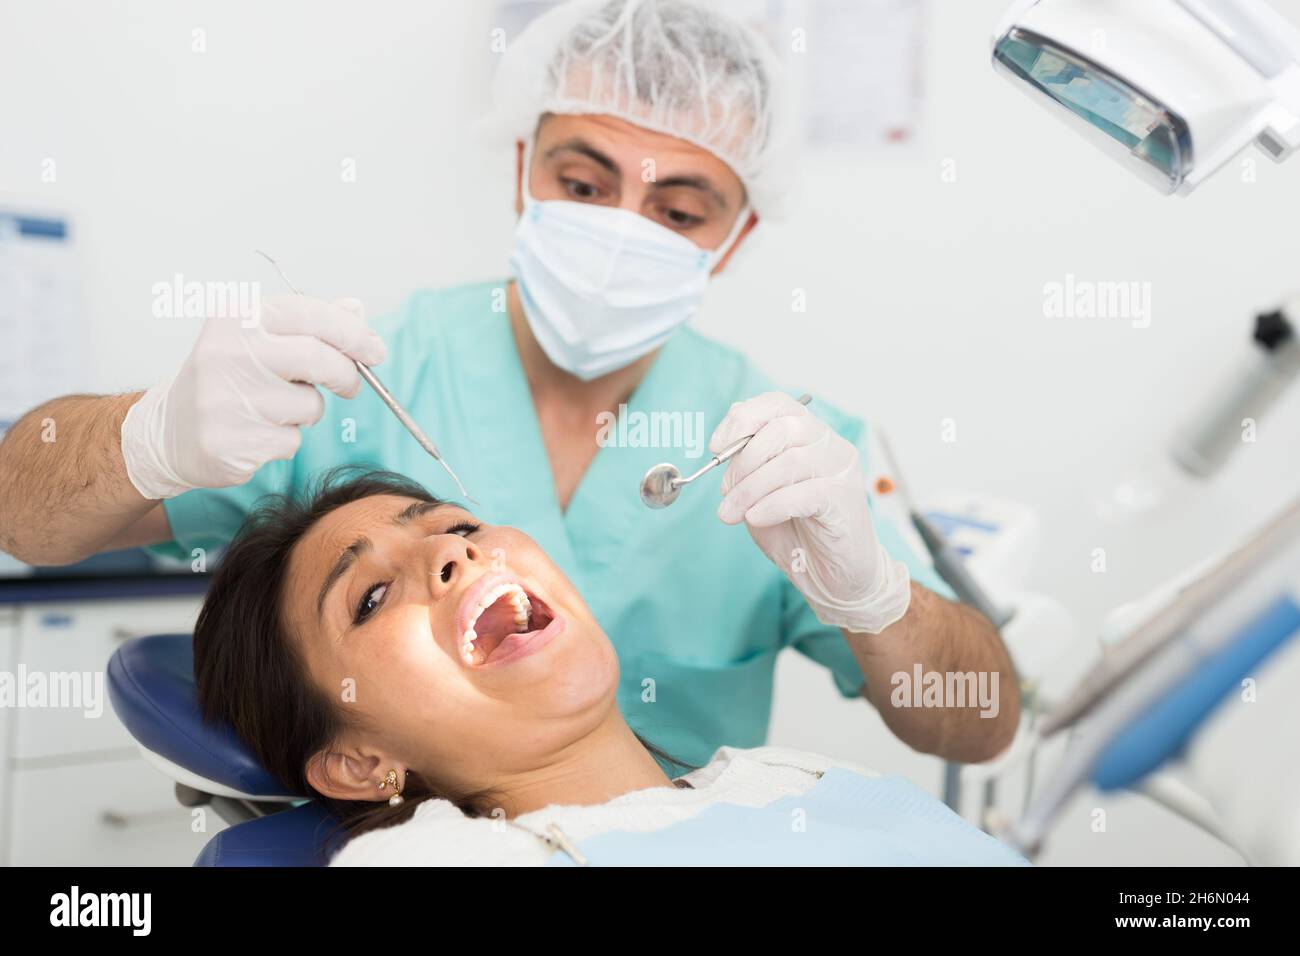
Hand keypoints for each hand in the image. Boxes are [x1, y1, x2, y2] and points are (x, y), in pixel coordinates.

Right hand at [120, 295, 385, 498]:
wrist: (170, 430)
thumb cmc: (227, 379)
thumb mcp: (259, 339)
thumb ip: (309, 324)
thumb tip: (356, 309)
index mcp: (236, 317)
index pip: (310, 314)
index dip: (353, 333)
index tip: (376, 350)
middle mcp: (227, 352)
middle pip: (318, 358)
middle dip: (347, 374)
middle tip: (352, 385)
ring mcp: (226, 398)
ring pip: (309, 406)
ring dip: (306, 412)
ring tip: (272, 408)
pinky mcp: (231, 442)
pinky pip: (290, 441)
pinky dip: (285, 441)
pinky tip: (255, 432)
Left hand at [711, 392, 910, 633]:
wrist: (833, 577)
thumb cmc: (798, 533)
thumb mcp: (761, 495)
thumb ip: (748, 468)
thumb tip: (724, 445)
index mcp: (809, 436)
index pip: (778, 404)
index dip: (743, 418)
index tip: (716, 447)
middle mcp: (829, 445)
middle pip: (783, 429)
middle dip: (743, 461)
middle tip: (725, 492)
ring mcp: (841, 470)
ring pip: (790, 461)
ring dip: (750, 489)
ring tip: (732, 514)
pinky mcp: (845, 499)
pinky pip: (804, 492)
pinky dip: (772, 505)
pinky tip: (756, 518)